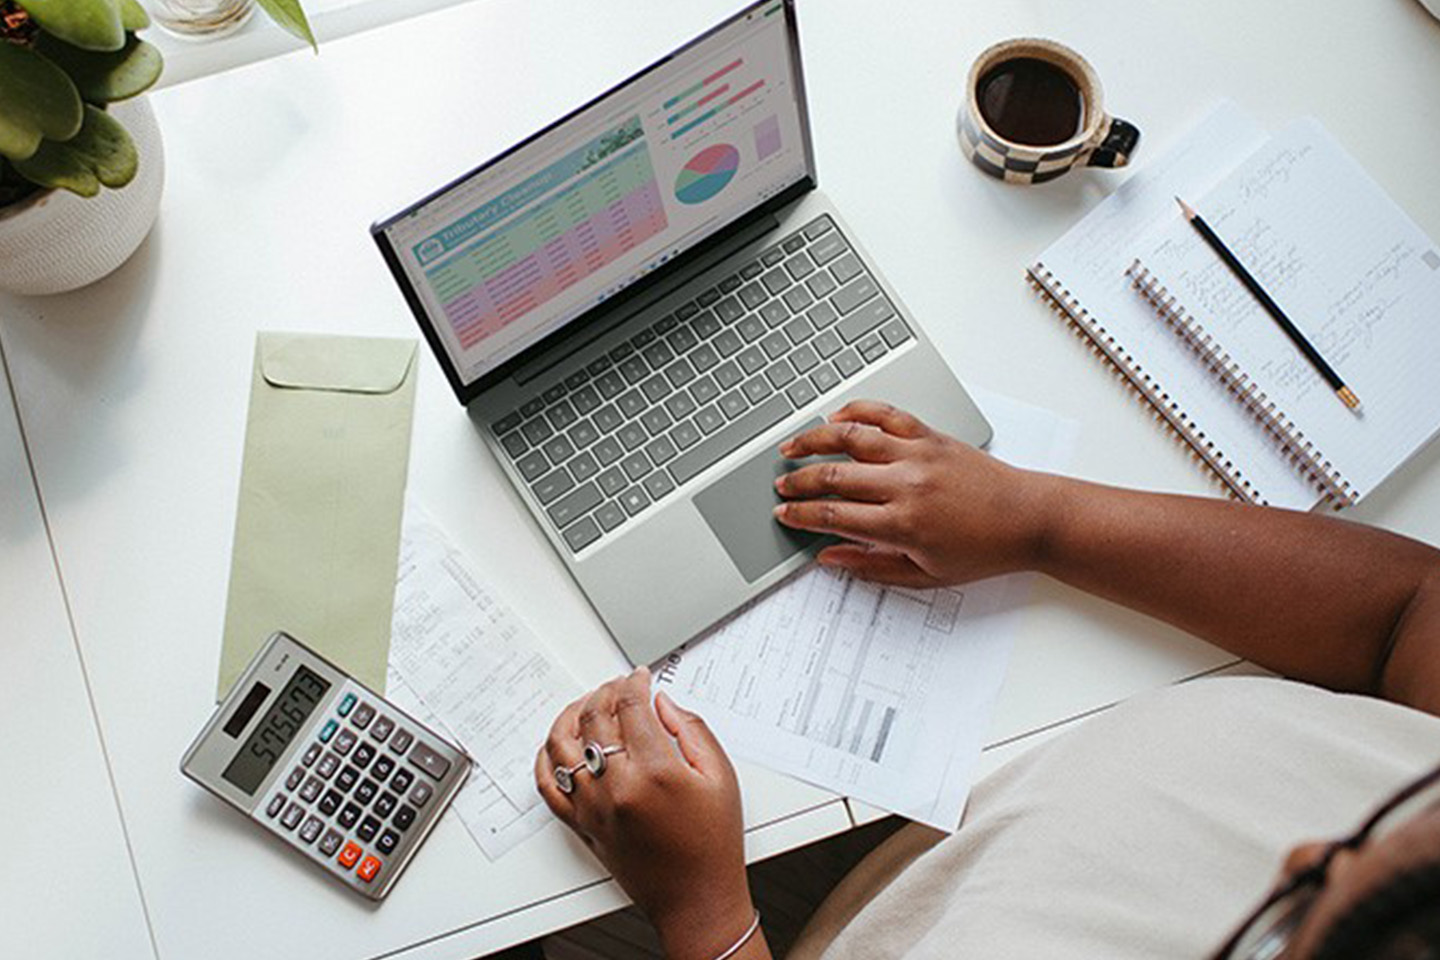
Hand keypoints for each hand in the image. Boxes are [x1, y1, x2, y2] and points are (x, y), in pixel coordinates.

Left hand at [536, 668, 763, 959]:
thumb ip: (691, 730)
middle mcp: (617, 787)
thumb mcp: (720, 777)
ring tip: (586, 705)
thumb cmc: (712, 844)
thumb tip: (662, 703)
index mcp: (655, 771)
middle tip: (618, 686)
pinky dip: (546, 759)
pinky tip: (558, 745)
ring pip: (561, 745)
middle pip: (595, 719)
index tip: (640, 677)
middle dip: (605, 692)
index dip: (634, 683)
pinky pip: (547, 786)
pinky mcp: (581, 824)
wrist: (696, 898)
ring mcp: (593, 807)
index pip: (631, 707)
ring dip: (571, 715)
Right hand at [773, 400, 1055, 586]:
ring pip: (851, 438)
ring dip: (814, 440)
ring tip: (791, 446)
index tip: (783, 514)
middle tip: (780, 486)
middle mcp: (906, 484)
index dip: (801, 515)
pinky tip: (837, 418)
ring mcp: (918, 454)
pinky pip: (886, 414)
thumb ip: (871, 566)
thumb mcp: (925, 575)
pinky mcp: (931, 435)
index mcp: (902, 524)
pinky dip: (858, 411)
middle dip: (798, 481)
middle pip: (834, 476)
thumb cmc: (983, 550)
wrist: (1028, 519)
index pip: (833, 515)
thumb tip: (830, 557)